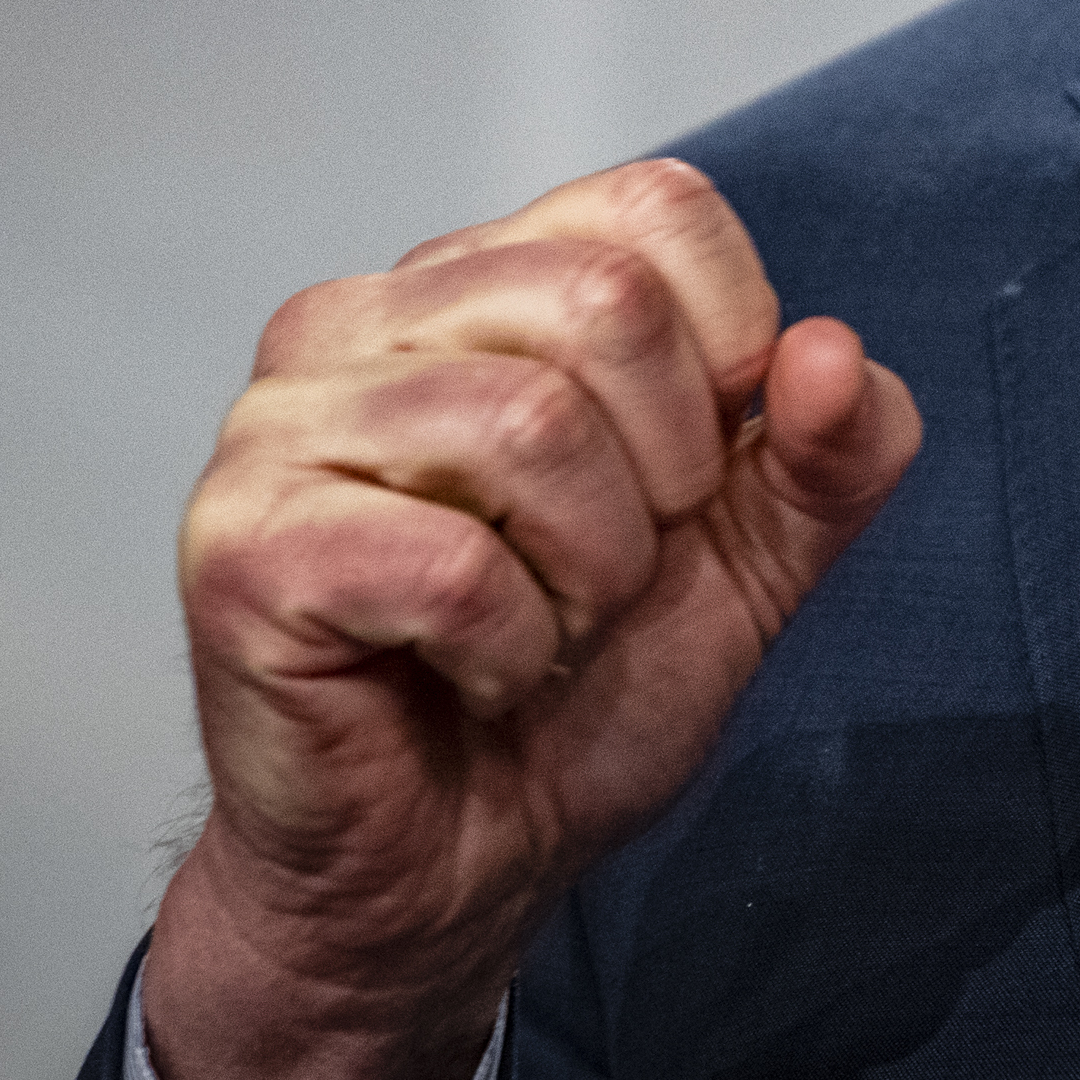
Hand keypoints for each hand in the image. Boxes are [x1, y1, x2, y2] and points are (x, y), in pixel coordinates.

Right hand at [142, 159, 921, 1079]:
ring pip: (528, 423)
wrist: (457, 869)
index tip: (689, 475)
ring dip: (588, 571)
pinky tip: (475, 673)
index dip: (727, 354)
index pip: (654, 209)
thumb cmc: (578, 689)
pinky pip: (449, 560)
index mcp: (481, 279)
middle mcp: (359, 319)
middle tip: (602, 571)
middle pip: (605, 300)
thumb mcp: (763, 553)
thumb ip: (837, 447)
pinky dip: (509, 644)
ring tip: (540, 626)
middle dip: (661, 477)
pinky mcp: (243, 547)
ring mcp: (280, 426)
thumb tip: (829, 355)